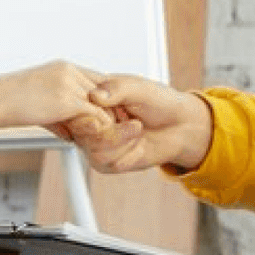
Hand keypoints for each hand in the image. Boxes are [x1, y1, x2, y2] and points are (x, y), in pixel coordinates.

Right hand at [0, 61, 116, 143]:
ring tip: (103, 138)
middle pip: (105, 90)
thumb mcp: (38, 104)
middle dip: (111, 111)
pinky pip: (96, 115)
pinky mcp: (68, 100)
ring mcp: (70, 84)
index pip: (97, 80)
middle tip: (115, 129)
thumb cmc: (7, 103)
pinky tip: (93, 141)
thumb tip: (71, 133)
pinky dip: (98, 129)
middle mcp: (70, 72)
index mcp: (64, 68)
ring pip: (103, 104)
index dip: (105, 100)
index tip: (109, 117)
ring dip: (105, 122)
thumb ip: (58, 117)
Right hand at [80, 74, 214, 172]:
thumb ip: (117, 89)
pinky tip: (139, 145)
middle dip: (111, 133)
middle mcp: (93, 121)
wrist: (181, 126)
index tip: (105, 117)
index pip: (74, 109)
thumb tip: (95, 96)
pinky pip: (109, 165)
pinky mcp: (109, 161)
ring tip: (138, 131)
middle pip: (82, 135)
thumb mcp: (140, 88)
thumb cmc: (161, 102)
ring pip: (95, 153)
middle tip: (135, 123)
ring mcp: (99, 143)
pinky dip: (129, 156)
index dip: (87, 116)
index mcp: (95, 99)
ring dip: (123, 144)